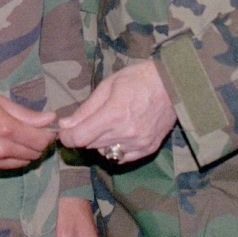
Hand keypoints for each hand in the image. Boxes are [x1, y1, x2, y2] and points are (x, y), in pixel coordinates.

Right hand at [0, 83, 56, 174]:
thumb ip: (25, 113)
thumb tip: (50, 118)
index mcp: (5, 129)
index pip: (40, 141)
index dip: (48, 135)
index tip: (48, 128)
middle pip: (34, 154)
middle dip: (39, 144)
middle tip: (36, 131)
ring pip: (22, 163)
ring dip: (27, 153)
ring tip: (20, 137)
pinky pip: (6, 167)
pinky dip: (12, 158)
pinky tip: (4, 145)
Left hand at [57, 61, 176, 163]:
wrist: (173, 84)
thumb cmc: (138, 79)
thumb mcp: (108, 85)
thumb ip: (86, 109)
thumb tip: (65, 124)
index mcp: (113, 115)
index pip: (78, 138)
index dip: (67, 135)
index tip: (66, 129)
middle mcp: (125, 134)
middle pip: (90, 145)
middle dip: (84, 134)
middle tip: (91, 119)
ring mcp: (138, 144)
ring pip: (104, 152)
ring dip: (100, 142)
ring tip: (110, 123)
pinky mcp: (148, 149)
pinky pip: (122, 157)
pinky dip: (116, 148)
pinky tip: (122, 133)